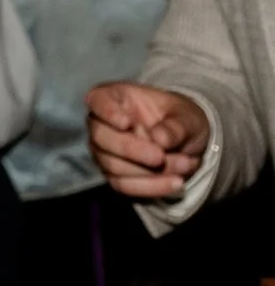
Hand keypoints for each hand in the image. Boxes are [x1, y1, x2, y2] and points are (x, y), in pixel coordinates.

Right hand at [85, 79, 210, 198]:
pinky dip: (152, 186)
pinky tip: (175, 182)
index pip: (98, 99)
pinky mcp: (114, 176)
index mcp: (116, 98)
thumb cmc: (182, 121)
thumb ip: (176, 126)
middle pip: (101, 137)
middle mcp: (102, 125)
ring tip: (185, 164)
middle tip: (160, 156)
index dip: (107, 111)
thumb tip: (159, 138)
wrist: (187, 146)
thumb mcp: (188, 117)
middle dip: (131, 150)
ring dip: (149, 171)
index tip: (126, 123)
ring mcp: (105, 152)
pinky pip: (125, 186)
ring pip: (113, 166)